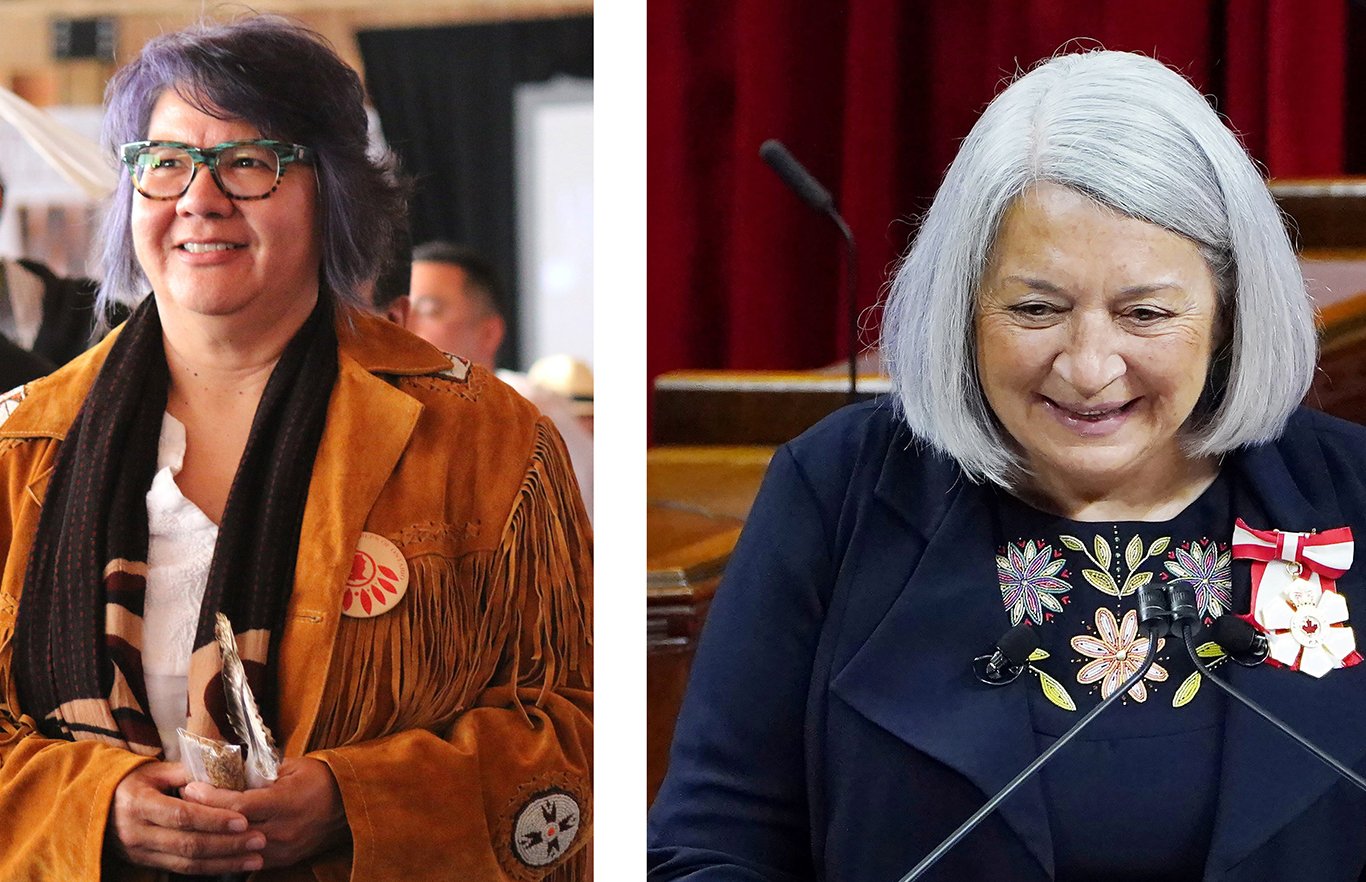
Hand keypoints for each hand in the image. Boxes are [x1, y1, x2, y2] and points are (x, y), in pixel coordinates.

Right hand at [106, 761, 264, 874]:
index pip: (182, 815)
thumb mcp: (152, 771)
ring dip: (224, 861)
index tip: (243, 819)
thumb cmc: (131, 783)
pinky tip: (233, 864)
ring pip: (187, 862)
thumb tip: (222, 766)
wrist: (95, 808)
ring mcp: (142, 851)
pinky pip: (181, 869)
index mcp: (140, 804)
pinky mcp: (147, 863)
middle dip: (227, 844)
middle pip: (189, 843)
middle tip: (260, 840)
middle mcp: (139, 832)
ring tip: (255, 857)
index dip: (213, 819)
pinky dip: (210, 868)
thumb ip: (185, 771)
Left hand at [181, 756, 349, 867]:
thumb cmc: (322, 780)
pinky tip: (212, 840)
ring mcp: (282, 849)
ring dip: (212, 836)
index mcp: (286, 802)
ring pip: (236, 849)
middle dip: (203, 816)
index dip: (211, 797)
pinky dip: (228, 850)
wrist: (350, 806)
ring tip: (193, 822)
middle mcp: (283, 829)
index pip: (238, 805)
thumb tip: (226, 771)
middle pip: (232, 829)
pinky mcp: (283, 859)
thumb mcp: (293, 767)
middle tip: (182, 804)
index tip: (191, 787)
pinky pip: (247, 859)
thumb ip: (260, 772)